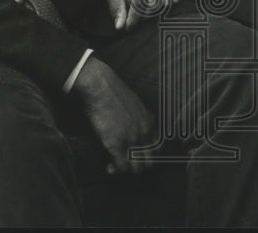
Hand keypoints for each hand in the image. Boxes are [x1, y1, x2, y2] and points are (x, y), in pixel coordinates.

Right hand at [72, 56, 155, 173]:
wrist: (100, 87)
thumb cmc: (113, 92)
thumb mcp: (134, 104)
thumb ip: (139, 118)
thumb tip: (134, 128)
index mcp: (149, 122)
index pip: (157, 148)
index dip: (148, 156)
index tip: (139, 158)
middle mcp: (144, 133)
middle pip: (150, 161)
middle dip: (140, 167)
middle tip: (128, 166)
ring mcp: (131, 140)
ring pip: (137, 167)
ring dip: (128, 170)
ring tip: (118, 168)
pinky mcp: (116, 145)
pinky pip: (121, 167)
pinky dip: (115, 171)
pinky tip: (109, 169)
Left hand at [106, 0, 178, 29]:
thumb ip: (118, 10)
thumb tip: (119, 26)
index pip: (138, 2)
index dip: (134, 18)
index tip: (128, 27)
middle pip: (153, 3)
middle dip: (144, 15)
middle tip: (137, 17)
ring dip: (156, 10)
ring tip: (147, 12)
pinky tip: (167, 5)